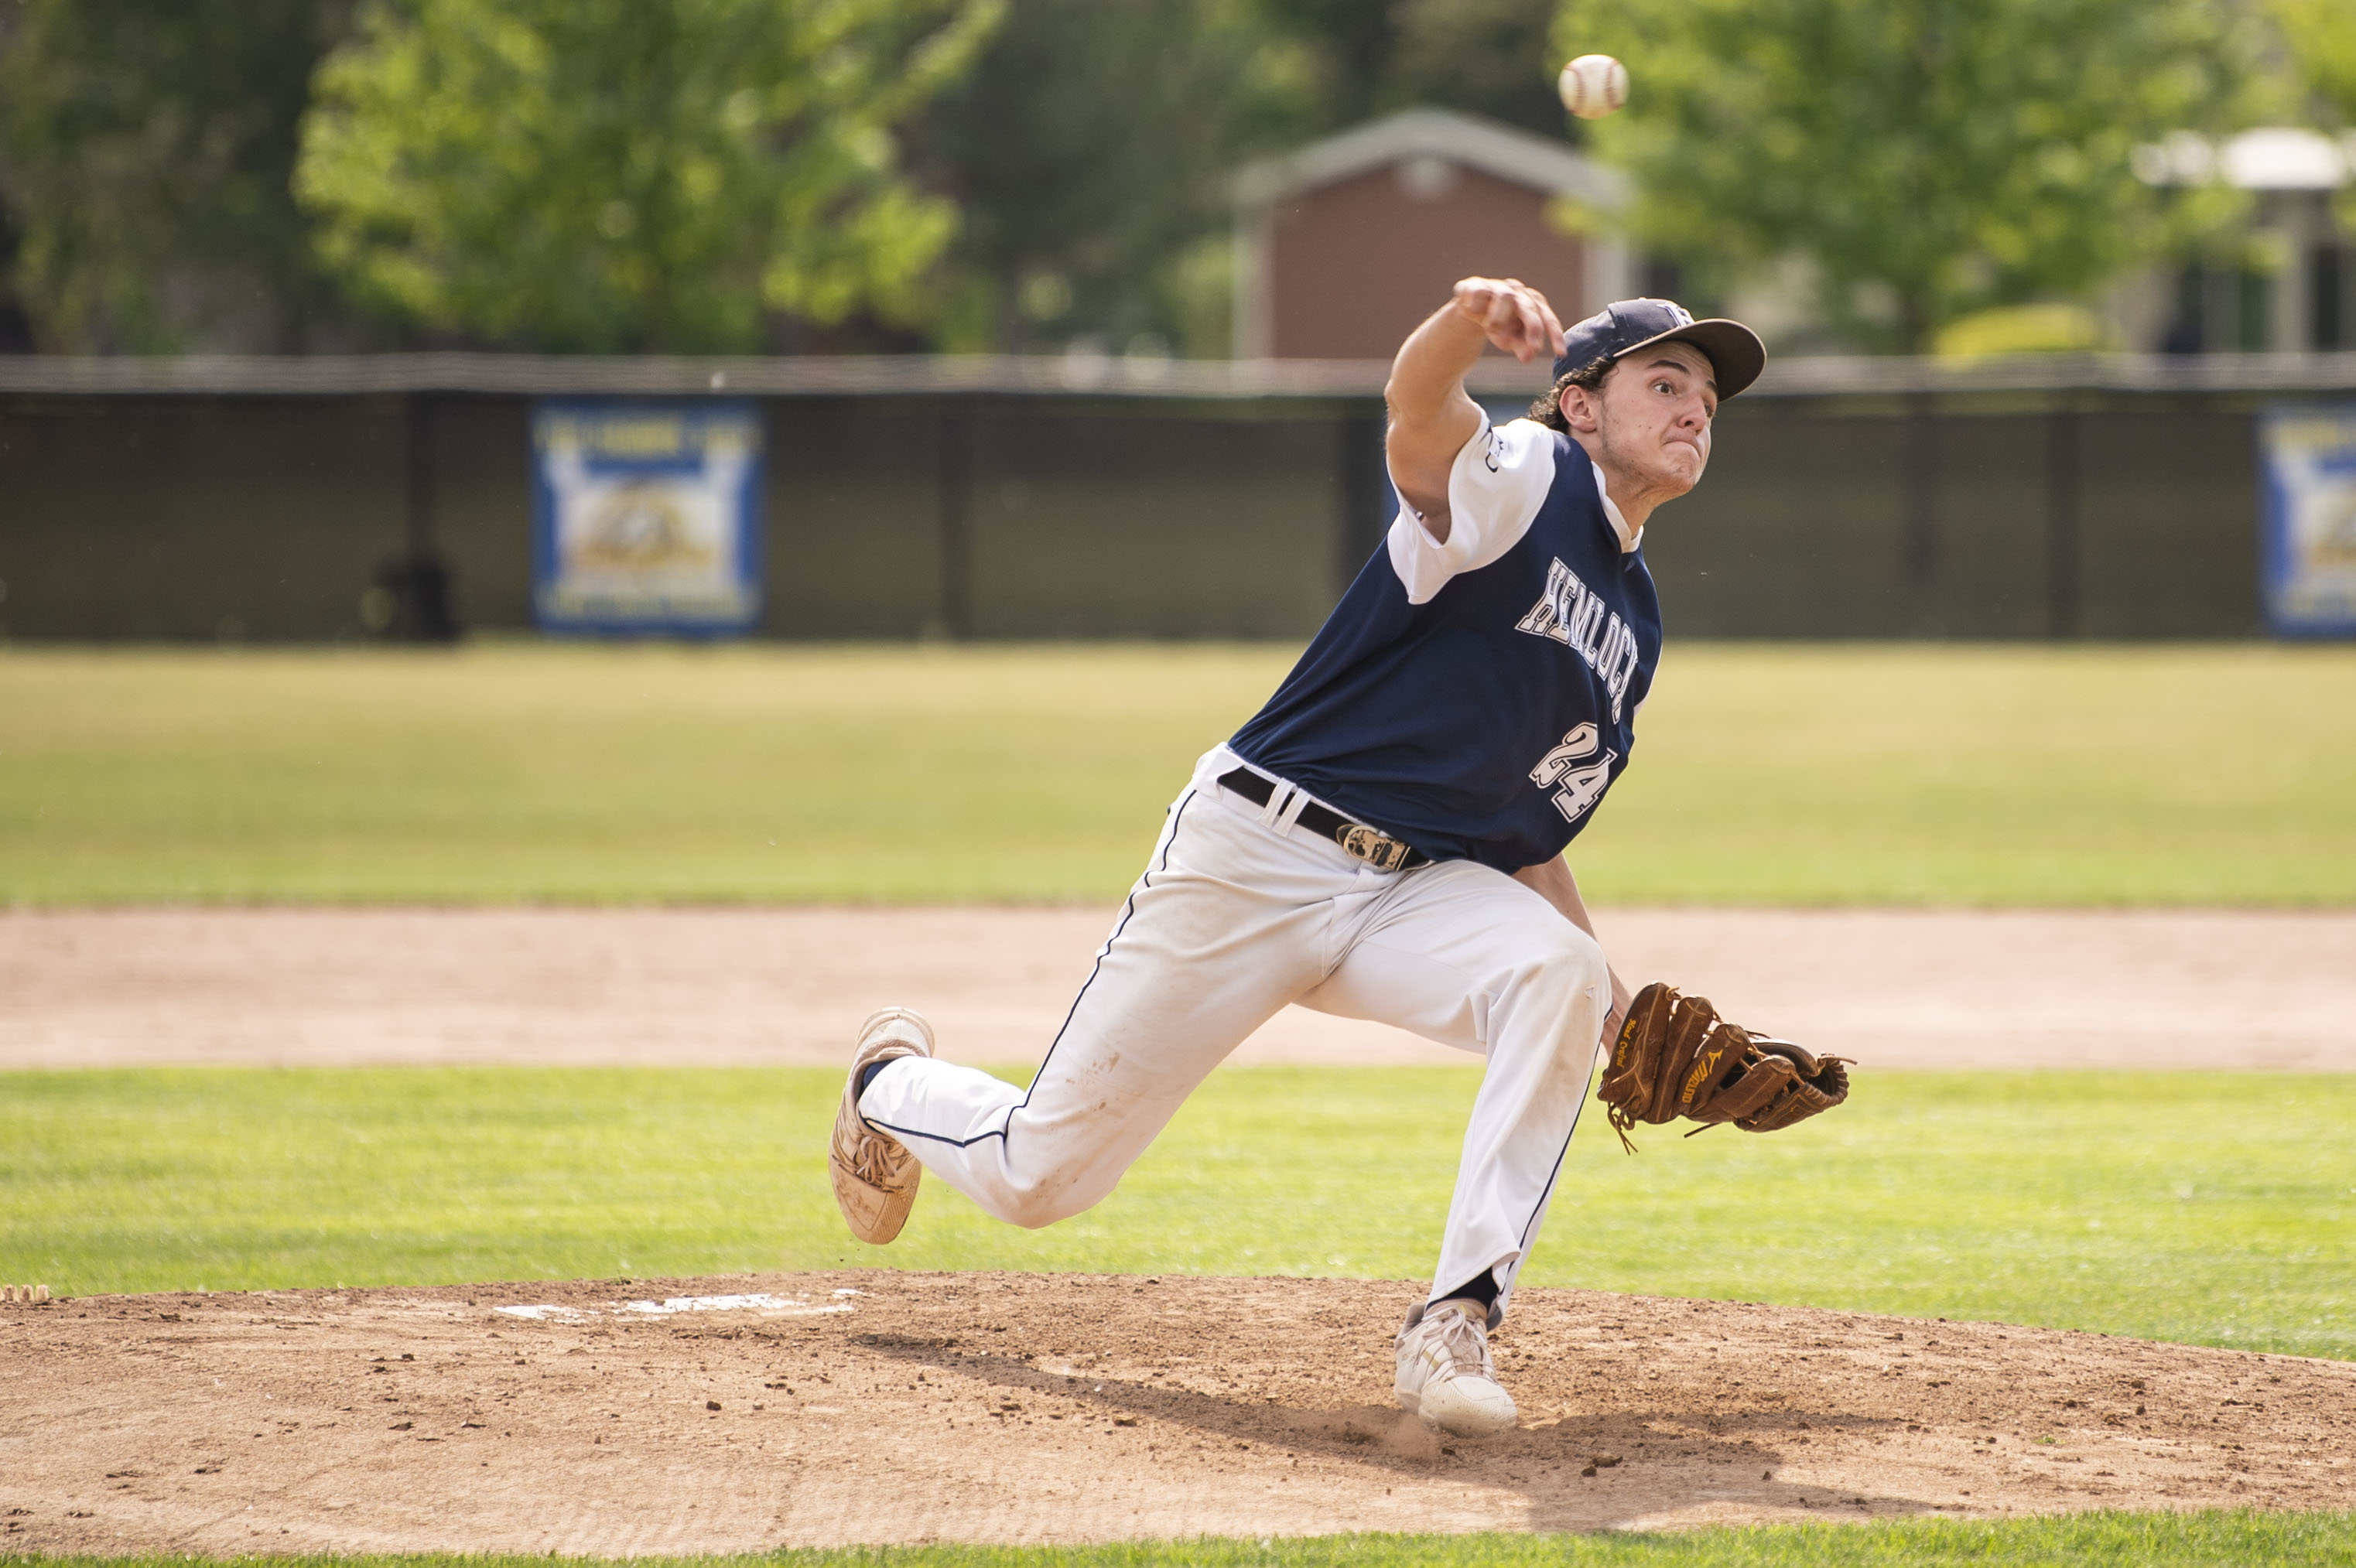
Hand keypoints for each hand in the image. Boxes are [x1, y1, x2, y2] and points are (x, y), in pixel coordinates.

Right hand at [1449, 277, 1564, 364]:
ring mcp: (1497, 286)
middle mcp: (1517, 292)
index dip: (1555, 336)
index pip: (1547, 319)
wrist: (1470, 308)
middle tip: (1532, 350)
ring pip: (1504, 297)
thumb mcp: (1511, 339)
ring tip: (1491, 330)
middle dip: (1532, 327)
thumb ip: (1522, 347)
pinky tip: (1472, 311)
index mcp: (1532, 304)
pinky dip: (1475, 305)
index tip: (1561, 354)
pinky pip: (1478, 293)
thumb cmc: (1499, 323)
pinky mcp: (1476, 284)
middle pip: (1529, 307)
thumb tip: (1529, 358)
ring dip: (1498, 318)